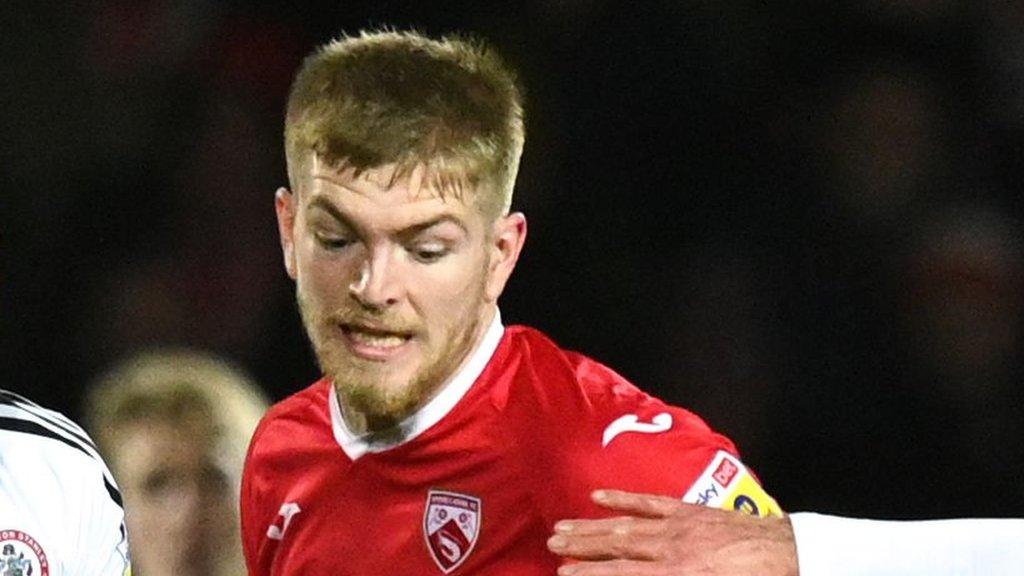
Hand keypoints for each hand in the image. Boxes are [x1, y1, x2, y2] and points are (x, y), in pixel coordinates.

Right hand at [547, 489, 798, 574]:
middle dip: (581, 546)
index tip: (562, 572)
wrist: (791, 556)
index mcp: (678, 575)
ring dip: (591, 525)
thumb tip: (637, 575)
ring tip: (563, 526)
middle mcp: (672, 548)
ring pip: (626, 524)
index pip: (622, 573)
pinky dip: (624, 499)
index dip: (589, 573)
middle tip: (551, 543)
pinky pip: (651, 502)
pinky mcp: (690, 511)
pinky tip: (600, 497)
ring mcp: (679, 525)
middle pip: (616, 545)